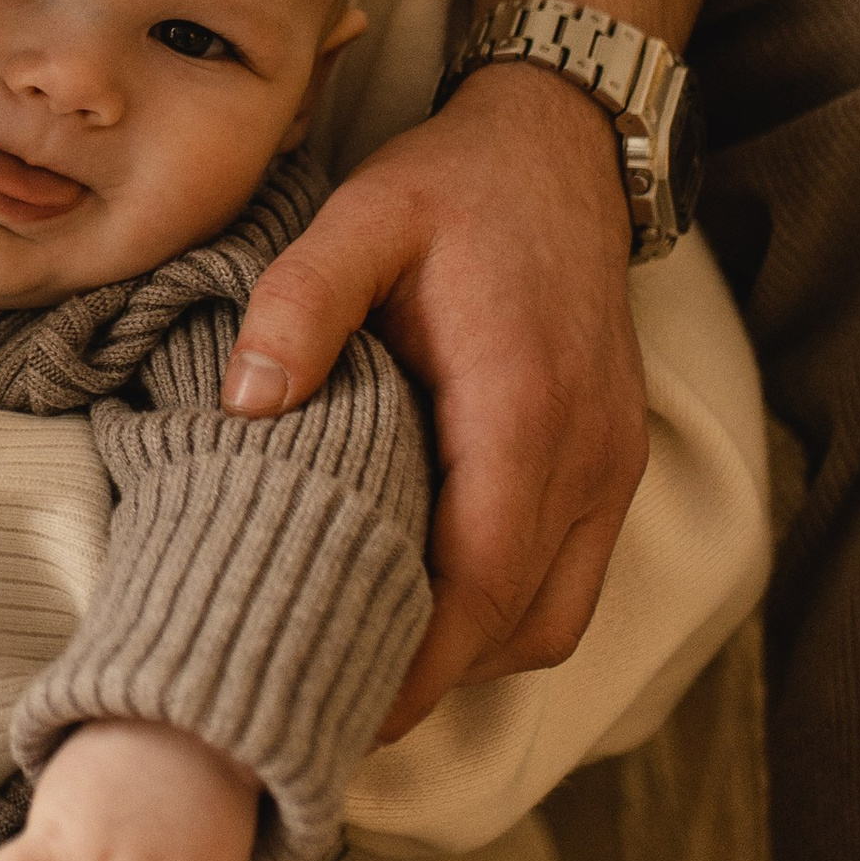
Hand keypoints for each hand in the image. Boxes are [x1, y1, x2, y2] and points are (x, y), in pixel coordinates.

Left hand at [227, 0, 716, 733]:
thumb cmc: (455, 185)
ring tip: (370, 666)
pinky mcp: (614, 463)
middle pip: (522, 621)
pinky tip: (430, 607)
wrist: (562, 145)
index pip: (484, 578)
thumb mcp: (363, 215)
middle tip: (325, 708)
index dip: (421, 662)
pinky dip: (506, 615)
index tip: (341, 715)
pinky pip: (571, 580)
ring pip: (554, 617)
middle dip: (431, 678)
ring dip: (472, 654)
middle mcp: (588, 450)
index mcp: (523, 402)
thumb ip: (300, 303)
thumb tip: (244, 404)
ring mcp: (613, 463)